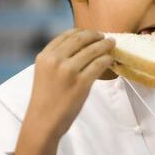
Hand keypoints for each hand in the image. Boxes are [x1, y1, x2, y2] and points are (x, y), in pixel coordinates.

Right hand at [13, 29, 114, 154]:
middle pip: (81, 39)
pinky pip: (99, 64)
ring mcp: (68, 71)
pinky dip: (107, 59)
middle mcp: (55, 60)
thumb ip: (57, 58)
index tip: (91, 33)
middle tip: (105, 36)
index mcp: (45, 56)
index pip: (67, 35)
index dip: (82, 31)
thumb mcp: (44, 72)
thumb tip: (80, 46)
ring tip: (111, 43)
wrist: (43, 122)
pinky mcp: (81, 83)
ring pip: (93, 50)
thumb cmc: (46, 99)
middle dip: (95, 35)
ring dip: (105, 44)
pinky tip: (110, 59)